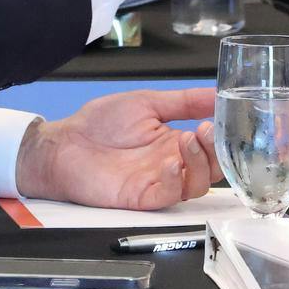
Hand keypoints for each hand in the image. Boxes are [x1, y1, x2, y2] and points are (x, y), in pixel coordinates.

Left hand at [14, 88, 220, 209]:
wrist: (65, 143)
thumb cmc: (100, 123)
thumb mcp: (147, 103)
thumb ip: (183, 101)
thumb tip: (217, 91)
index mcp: (175, 143)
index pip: (212, 147)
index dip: (222, 137)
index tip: (221, 119)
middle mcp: (172, 165)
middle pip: (212, 169)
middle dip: (216, 151)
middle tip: (206, 130)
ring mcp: (158, 182)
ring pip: (196, 185)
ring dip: (199, 163)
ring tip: (188, 140)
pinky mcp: (142, 197)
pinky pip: (168, 196)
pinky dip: (175, 180)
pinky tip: (171, 162)